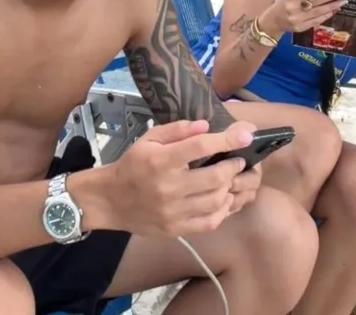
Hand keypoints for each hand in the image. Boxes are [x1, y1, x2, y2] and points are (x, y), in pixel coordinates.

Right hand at [104, 120, 255, 237]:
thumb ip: (177, 130)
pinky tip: (223, 200)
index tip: (245, 136)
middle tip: (238, 161)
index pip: (200, 147)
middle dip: (233, 167)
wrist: (109, 200)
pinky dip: (222, 210)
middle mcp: (167, 187)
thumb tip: (206, 126)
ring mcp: (172, 211)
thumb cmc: (132, 165)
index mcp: (160, 160)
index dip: (227, 140)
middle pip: (214, 177)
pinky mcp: (175, 229)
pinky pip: (209, 222)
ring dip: (229, 188)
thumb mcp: (148, 140)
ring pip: (215, 201)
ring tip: (230, 179)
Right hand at [260, 0, 348, 34]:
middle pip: (317, 0)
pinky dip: (327, 15)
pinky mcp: (300, 28)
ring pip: (319, 11)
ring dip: (333, 6)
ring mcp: (297, 18)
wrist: (271, 22)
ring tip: (343, 1)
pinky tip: (334, 10)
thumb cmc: (282, 4)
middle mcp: (293, 7)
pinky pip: (317, 20)